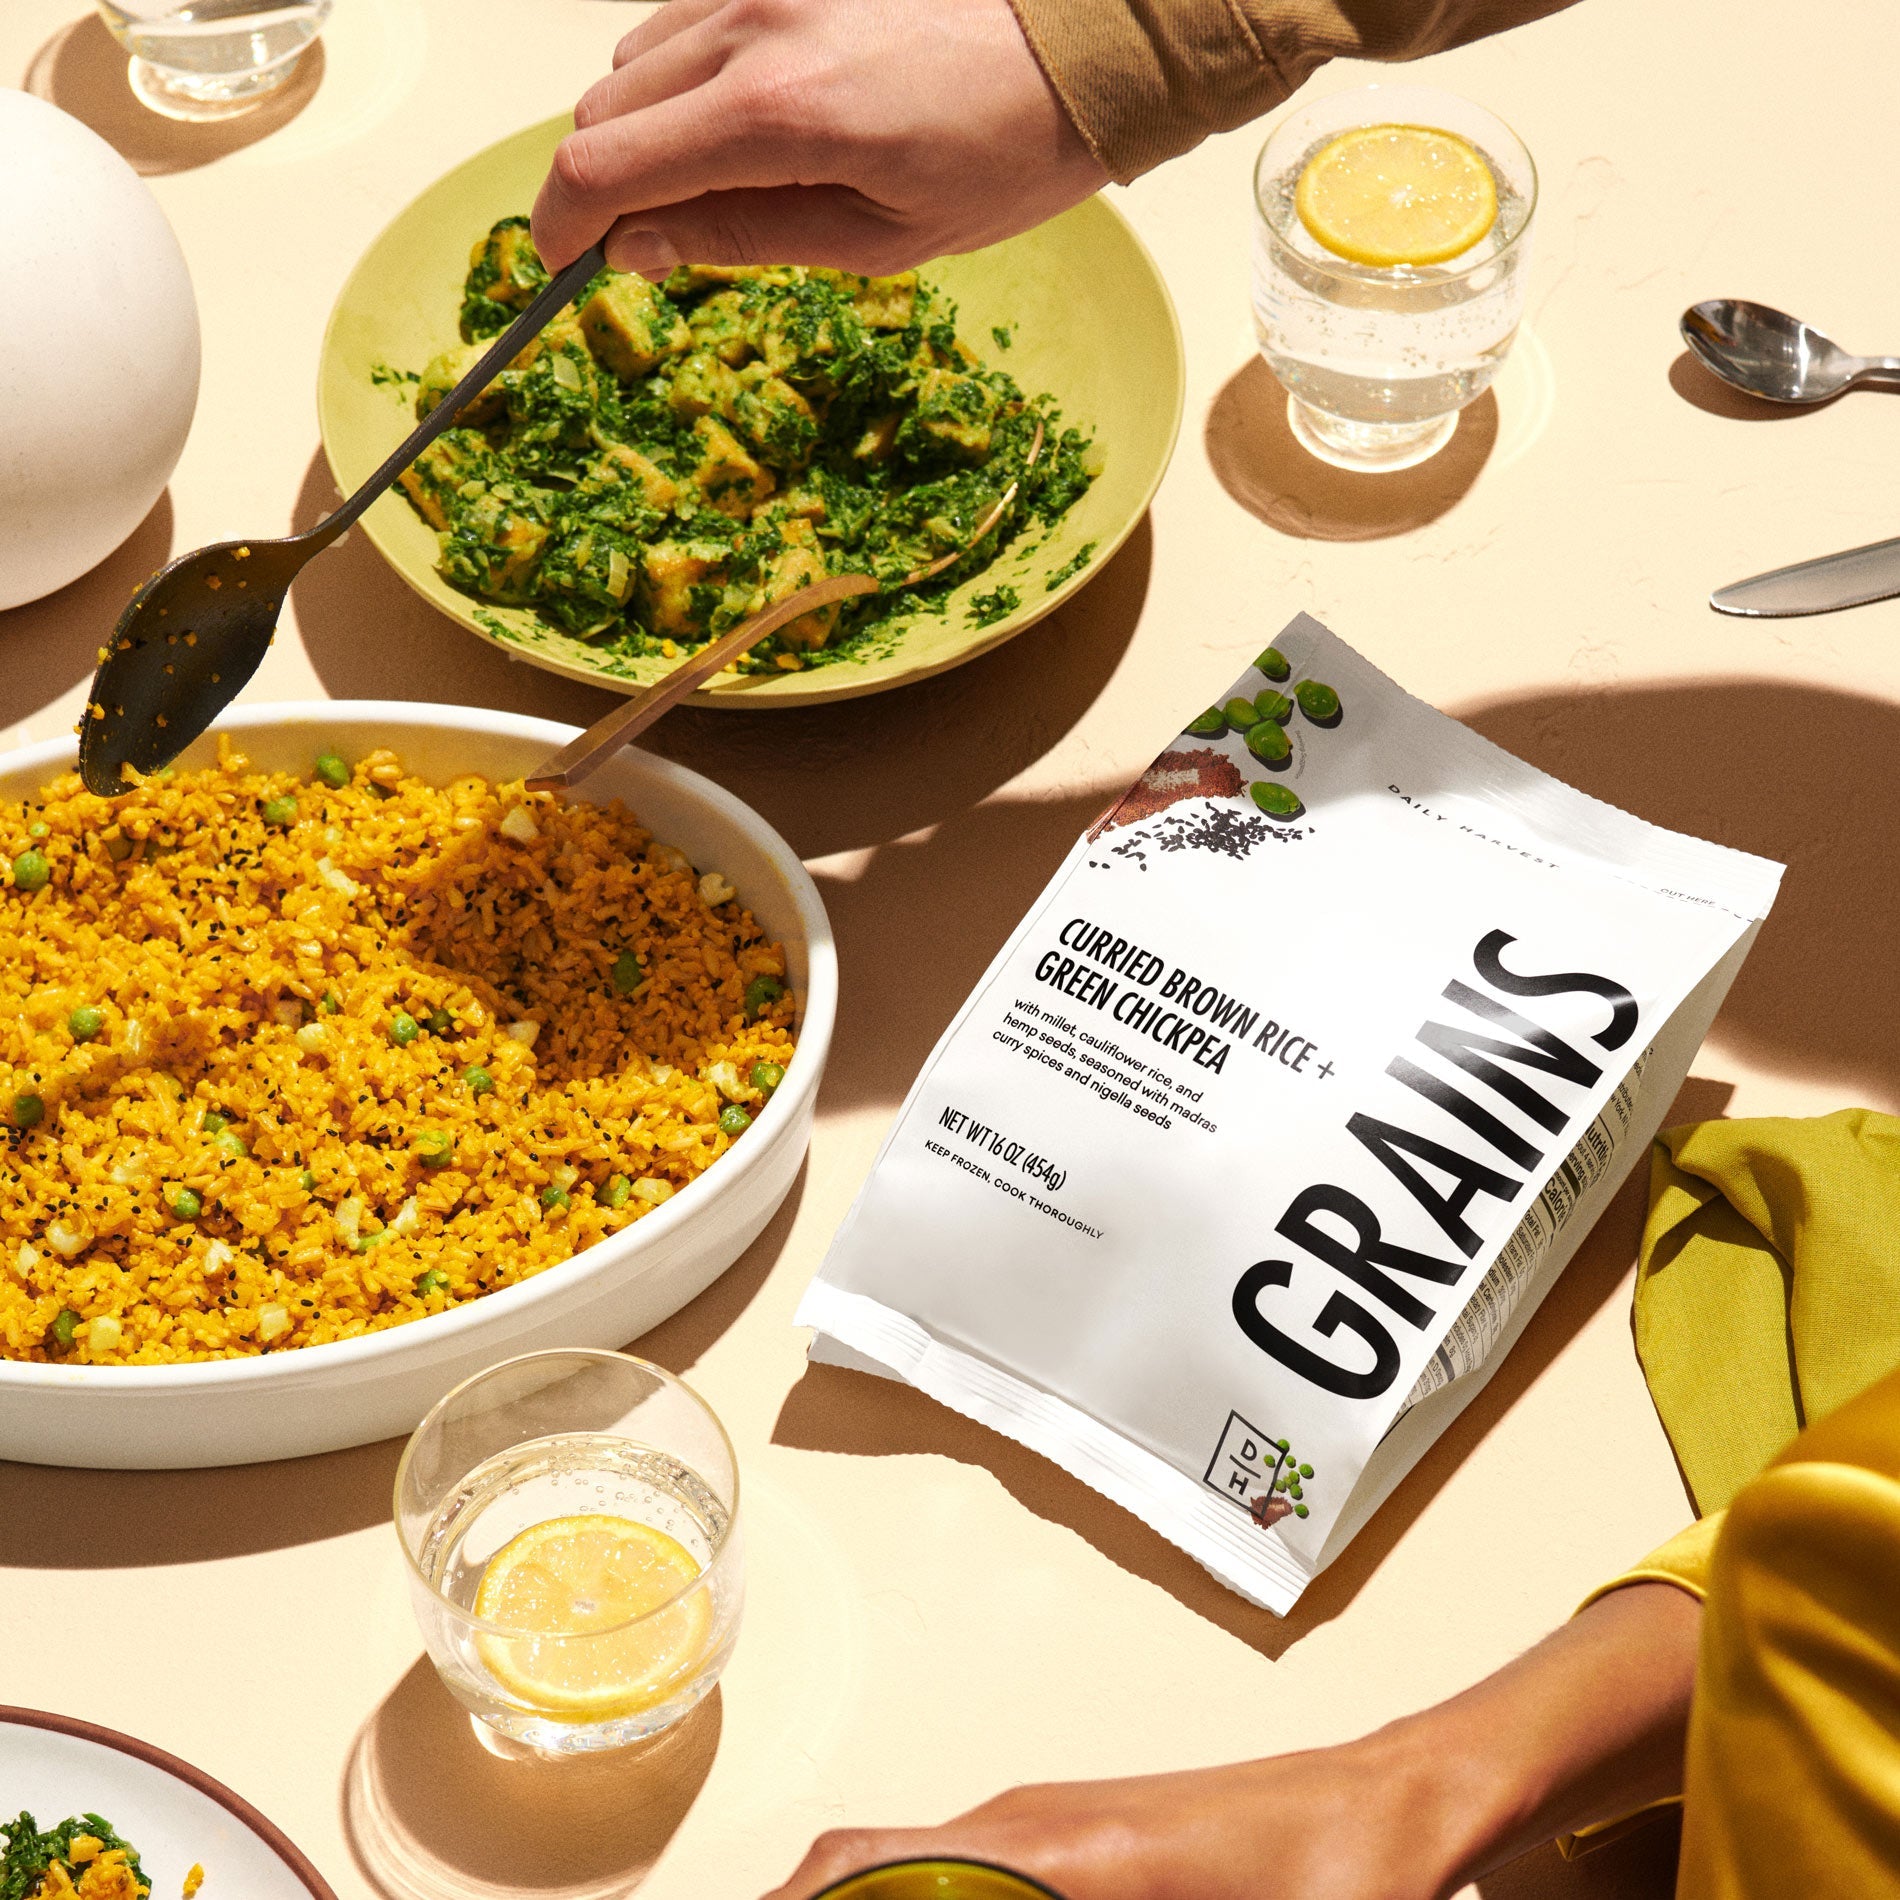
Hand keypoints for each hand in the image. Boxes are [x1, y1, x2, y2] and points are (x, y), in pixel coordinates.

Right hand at [531, 0, 1109, 278]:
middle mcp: (751, 26)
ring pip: (636, 58)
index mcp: (776, 113)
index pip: (602, 164)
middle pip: (601, 106)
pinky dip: (688, 79)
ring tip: (722, 179)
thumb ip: (742, 238)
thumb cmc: (1000, 153)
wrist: (1080, 44)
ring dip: (647, 128)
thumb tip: (635, 248)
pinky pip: (687, 20)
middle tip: (650, 242)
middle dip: (603, 183)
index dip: (559, 225)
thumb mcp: (879, 240)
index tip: (563, 266)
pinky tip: (752, 119)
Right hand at [758, 1581, 1702, 1899]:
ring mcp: (1050, 1823)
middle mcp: (1033, 1819)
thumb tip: (1006, 1893)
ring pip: (896, 1864)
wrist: (1390, 1802)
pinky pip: (955, 1871)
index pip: (868, 1870)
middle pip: (856, 1864)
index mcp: (1057, 1846)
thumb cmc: (1335, 1864)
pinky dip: (907, 1899)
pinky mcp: (1076, 1842)